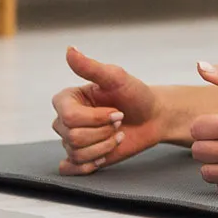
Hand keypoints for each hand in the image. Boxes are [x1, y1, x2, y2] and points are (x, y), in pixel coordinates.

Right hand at [52, 46, 161, 175]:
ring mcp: (71, 140)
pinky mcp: (80, 157)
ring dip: (105, 146)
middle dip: (104, 132)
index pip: (68, 117)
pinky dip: (88, 165)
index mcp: (67, 99)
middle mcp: (64, 120)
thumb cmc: (135, 94)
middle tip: (119, 122)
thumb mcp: (116, 77)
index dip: (97, 118)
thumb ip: (91, 66)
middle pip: (72, 137)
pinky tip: (103, 156)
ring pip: (77, 153)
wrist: (152, 117)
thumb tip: (70, 50)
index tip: (117, 110)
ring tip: (117, 135)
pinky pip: (70, 168)